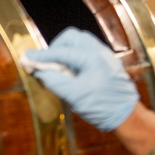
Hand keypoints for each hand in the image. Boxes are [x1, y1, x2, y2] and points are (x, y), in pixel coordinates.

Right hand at [23, 27, 138, 130]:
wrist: (128, 116)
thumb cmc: (102, 107)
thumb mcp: (74, 96)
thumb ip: (54, 81)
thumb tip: (39, 71)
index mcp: (91, 57)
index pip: (60, 51)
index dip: (42, 56)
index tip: (27, 58)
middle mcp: (99, 51)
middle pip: (71, 38)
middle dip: (55, 48)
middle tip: (46, 63)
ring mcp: (104, 55)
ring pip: (79, 43)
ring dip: (65, 51)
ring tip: (58, 68)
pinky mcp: (106, 62)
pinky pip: (86, 51)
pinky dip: (73, 56)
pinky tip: (70, 71)